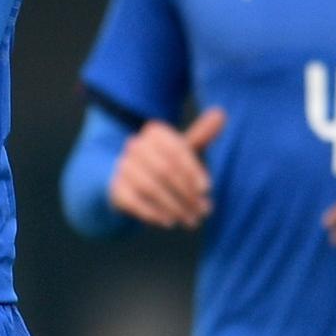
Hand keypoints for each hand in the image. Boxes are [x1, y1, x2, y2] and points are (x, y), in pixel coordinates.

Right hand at [107, 108, 225, 228]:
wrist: (129, 181)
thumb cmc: (165, 163)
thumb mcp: (182, 149)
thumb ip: (201, 134)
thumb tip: (221, 113)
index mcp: (154, 132)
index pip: (177, 151)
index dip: (194, 171)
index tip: (207, 190)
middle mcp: (134, 146)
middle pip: (165, 170)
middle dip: (186, 193)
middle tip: (203, 211)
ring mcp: (122, 167)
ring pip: (150, 188)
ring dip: (174, 207)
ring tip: (190, 220)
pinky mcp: (115, 188)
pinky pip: (134, 202)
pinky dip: (153, 213)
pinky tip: (169, 222)